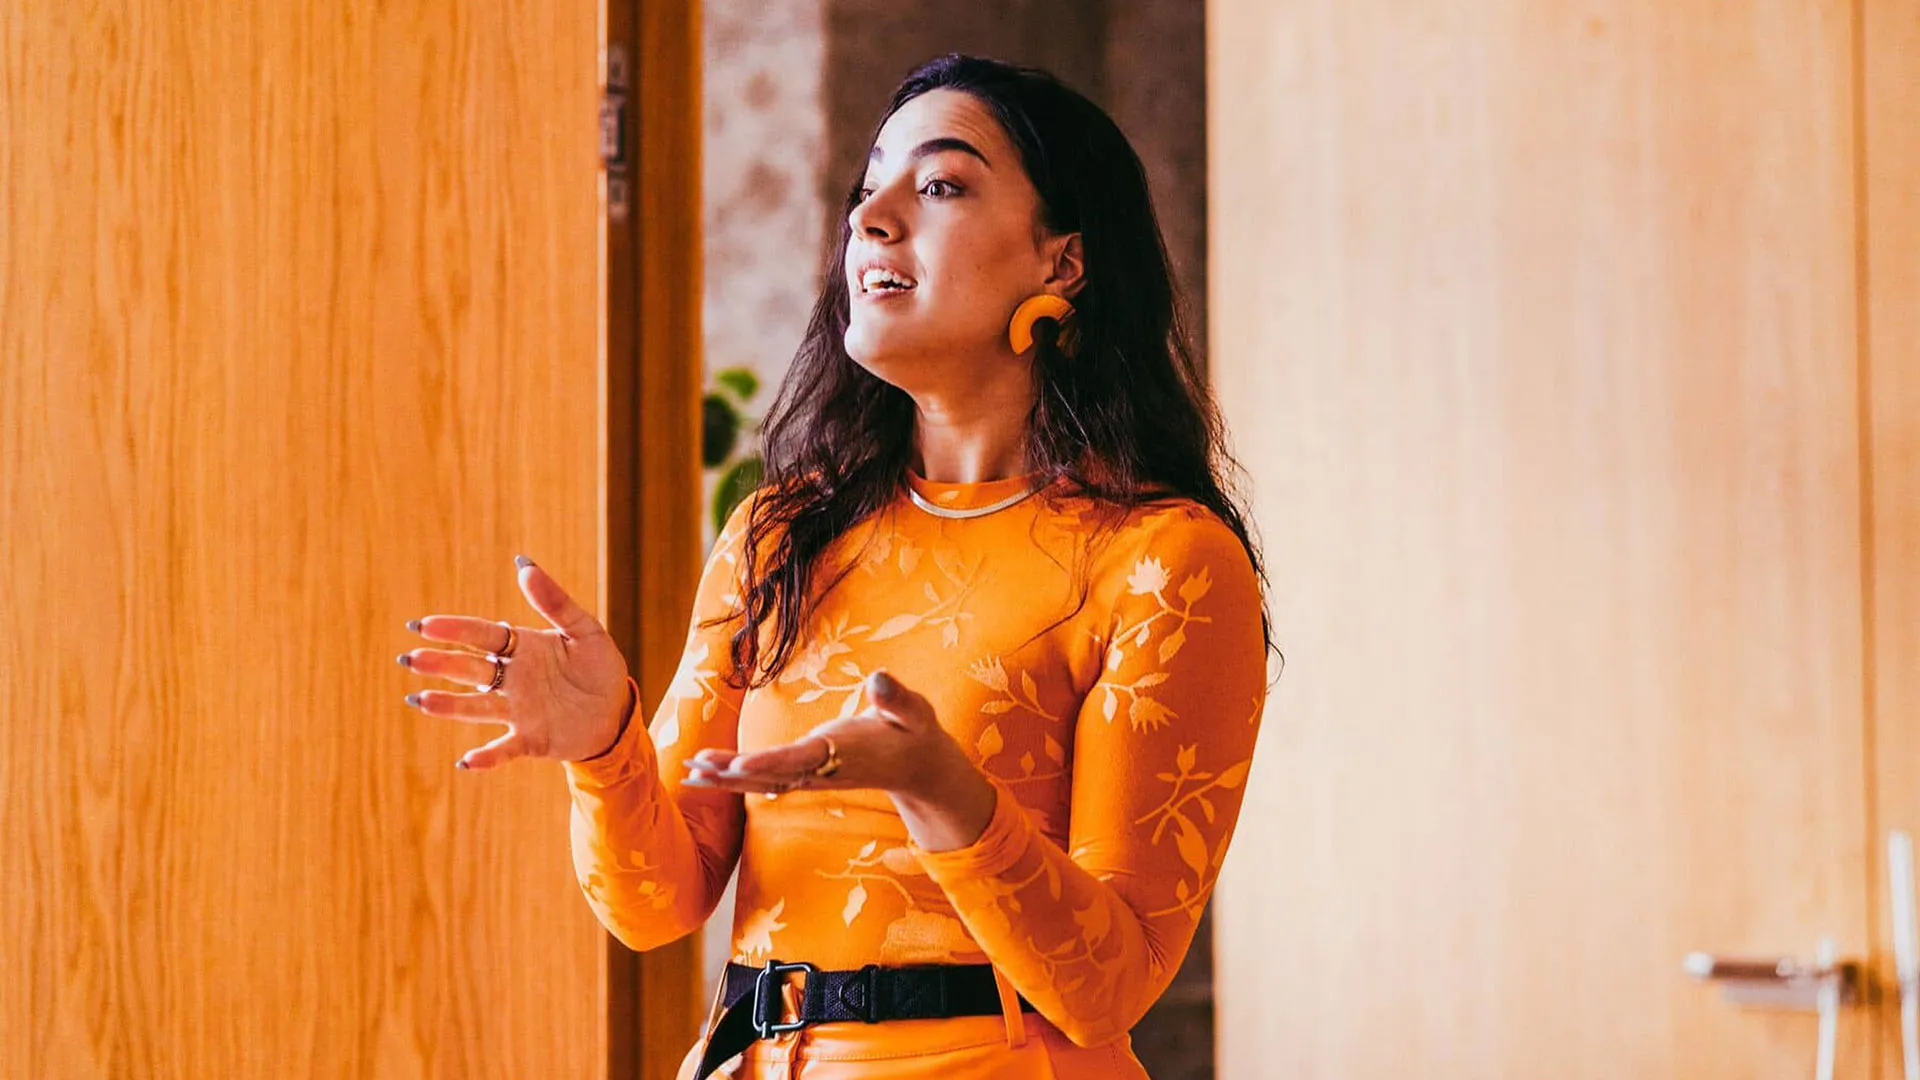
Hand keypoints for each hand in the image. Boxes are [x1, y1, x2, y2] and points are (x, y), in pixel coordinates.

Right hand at [399, 556, 632, 769]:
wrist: (617, 710)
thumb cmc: (598, 666)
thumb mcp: (583, 629)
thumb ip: (554, 602)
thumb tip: (523, 565)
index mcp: (521, 648)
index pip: (482, 636)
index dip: (455, 631)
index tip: (424, 625)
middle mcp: (511, 679)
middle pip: (471, 669)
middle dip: (440, 664)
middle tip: (410, 659)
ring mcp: (518, 710)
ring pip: (478, 707)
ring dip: (450, 705)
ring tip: (420, 701)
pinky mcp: (531, 740)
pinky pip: (505, 748)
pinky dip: (487, 756)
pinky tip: (466, 761)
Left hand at [682, 670, 996, 849]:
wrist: (919, 766)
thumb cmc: (914, 732)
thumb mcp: (914, 711)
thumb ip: (896, 697)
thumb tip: (879, 678)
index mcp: (841, 751)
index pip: (799, 758)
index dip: (768, 761)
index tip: (738, 764)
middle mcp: (820, 768)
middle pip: (768, 775)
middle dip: (730, 773)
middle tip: (693, 767)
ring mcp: (812, 775)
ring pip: (762, 781)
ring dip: (725, 777)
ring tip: (690, 770)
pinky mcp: (808, 774)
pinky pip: (766, 780)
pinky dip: (736, 778)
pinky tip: (711, 774)